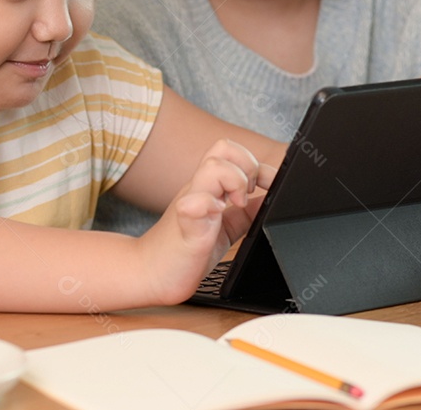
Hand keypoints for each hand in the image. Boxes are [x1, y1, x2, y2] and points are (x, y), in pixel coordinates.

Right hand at [139, 140, 275, 303]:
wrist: (150, 273)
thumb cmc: (184, 249)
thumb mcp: (226, 228)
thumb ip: (246, 213)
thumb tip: (269, 200)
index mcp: (209, 187)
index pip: (233, 153)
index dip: (258, 165)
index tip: (269, 186)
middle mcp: (199, 188)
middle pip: (223, 148)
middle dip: (247, 166)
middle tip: (249, 194)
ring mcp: (190, 203)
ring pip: (212, 167)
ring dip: (233, 182)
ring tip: (234, 206)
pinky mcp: (184, 225)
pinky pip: (194, 205)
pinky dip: (209, 206)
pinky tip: (215, 217)